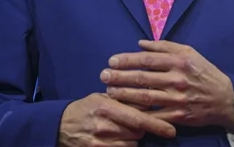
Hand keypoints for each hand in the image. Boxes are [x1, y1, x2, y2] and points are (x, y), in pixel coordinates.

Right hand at [57, 93, 175, 146]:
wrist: (62, 125)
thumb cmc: (88, 108)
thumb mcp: (104, 98)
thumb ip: (125, 98)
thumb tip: (151, 93)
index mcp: (107, 107)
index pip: (138, 117)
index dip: (156, 124)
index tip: (171, 131)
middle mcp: (104, 125)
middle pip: (137, 131)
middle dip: (142, 127)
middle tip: (137, 123)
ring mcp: (100, 140)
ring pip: (132, 143)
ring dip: (133, 137)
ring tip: (123, 129)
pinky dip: (125, 145)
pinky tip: (118, 139)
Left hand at [101, 40, 233, 131]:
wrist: (225, 99)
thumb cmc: (205, 72)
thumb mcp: (190, 52)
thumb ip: (165, 46)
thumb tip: (140, 43)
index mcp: (179, 61)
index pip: (146, 59)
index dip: (127, 60)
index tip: (112, 60)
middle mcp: (177, 79)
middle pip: (142, 78)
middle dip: (119, 77)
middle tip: (103, 76)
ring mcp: (178, 99)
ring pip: (145, 97)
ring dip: (124, 95)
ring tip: (109, 92)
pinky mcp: (178, 116)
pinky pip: (154, 116)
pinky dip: (139, 114)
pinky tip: (125, 111)